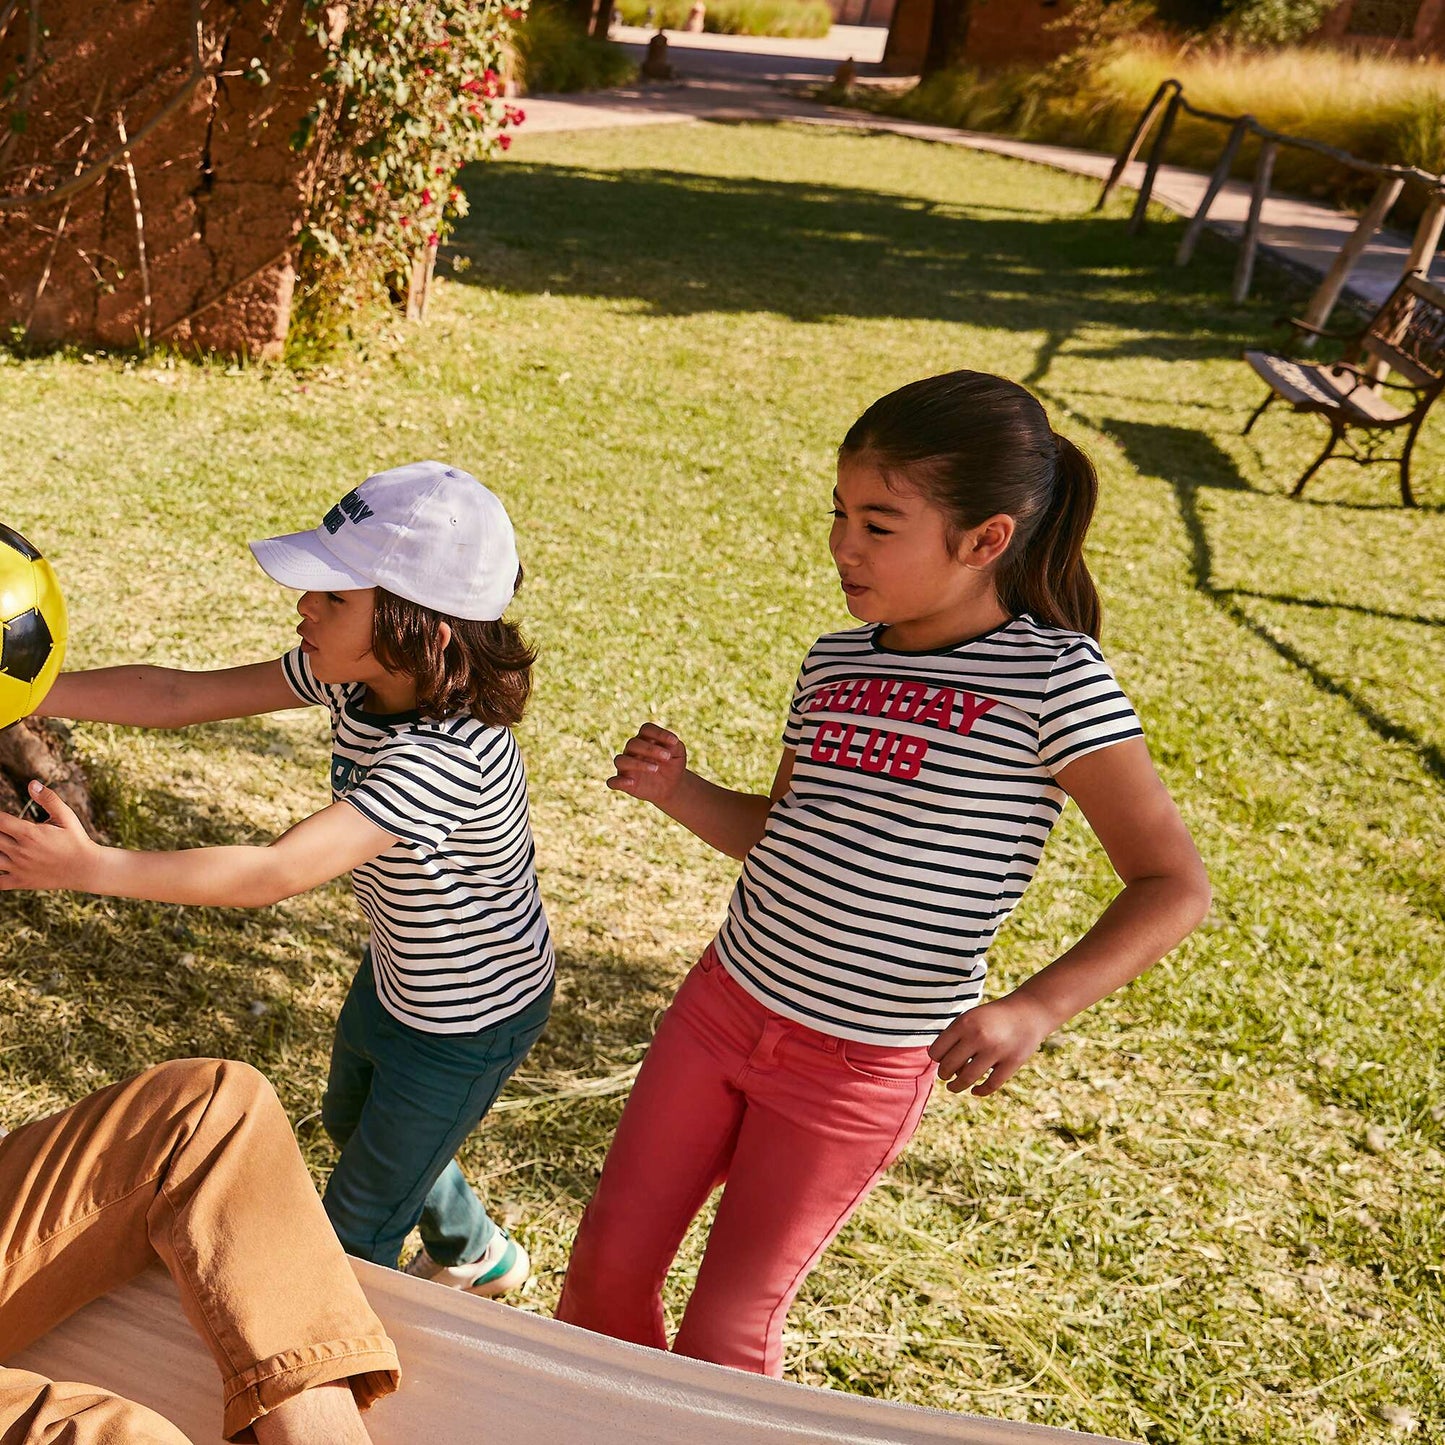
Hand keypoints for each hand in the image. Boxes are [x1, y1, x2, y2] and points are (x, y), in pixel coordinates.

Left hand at [0, 781, 101, 891]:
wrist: (87, 869)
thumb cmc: (76, 839)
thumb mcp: (67, 816)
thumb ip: (49, 799)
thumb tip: (32, 783)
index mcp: (29, 833)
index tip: (2, 816)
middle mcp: (20, 851)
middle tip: (4, 829)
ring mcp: (19, 868)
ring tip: (2, 843)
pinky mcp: (21, 882)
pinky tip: (1, 863)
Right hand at [606, 723, 687, 805]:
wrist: (672, 785)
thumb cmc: (673, 764)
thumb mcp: (678, 753)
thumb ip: (674, 745)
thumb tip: (671, 741)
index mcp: (645, 739)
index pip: (646, 729)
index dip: (659, 733)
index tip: (674, 742)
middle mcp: (632, 750)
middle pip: (633, 743)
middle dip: (650, 749)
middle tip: (667, 757)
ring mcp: (626, 766)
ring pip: (620, 760)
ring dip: (637, 763)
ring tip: (655, 768)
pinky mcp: (623, 783)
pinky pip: (613, 781)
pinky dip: (618, 782)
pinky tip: (632, 782)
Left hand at [928, 992, 1056, 1095]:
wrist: (1028, 1012)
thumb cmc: (992, 1018)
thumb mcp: (969, 1018)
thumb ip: (953, 1037)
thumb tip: (939, 1064)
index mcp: (964, 1023)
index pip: (937, 1051)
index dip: (936, 1058)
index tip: (941, 1060)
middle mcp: (978, 1036)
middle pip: (949, 1066)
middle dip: (944, 1074)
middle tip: (945, 1076)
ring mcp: (996, 1050)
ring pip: (966, 1079)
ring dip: (956, 1087)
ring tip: (953, 1087)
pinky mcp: (1012, 1063)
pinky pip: (990, 1086)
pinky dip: (979, 1091)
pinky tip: (974, 1090)